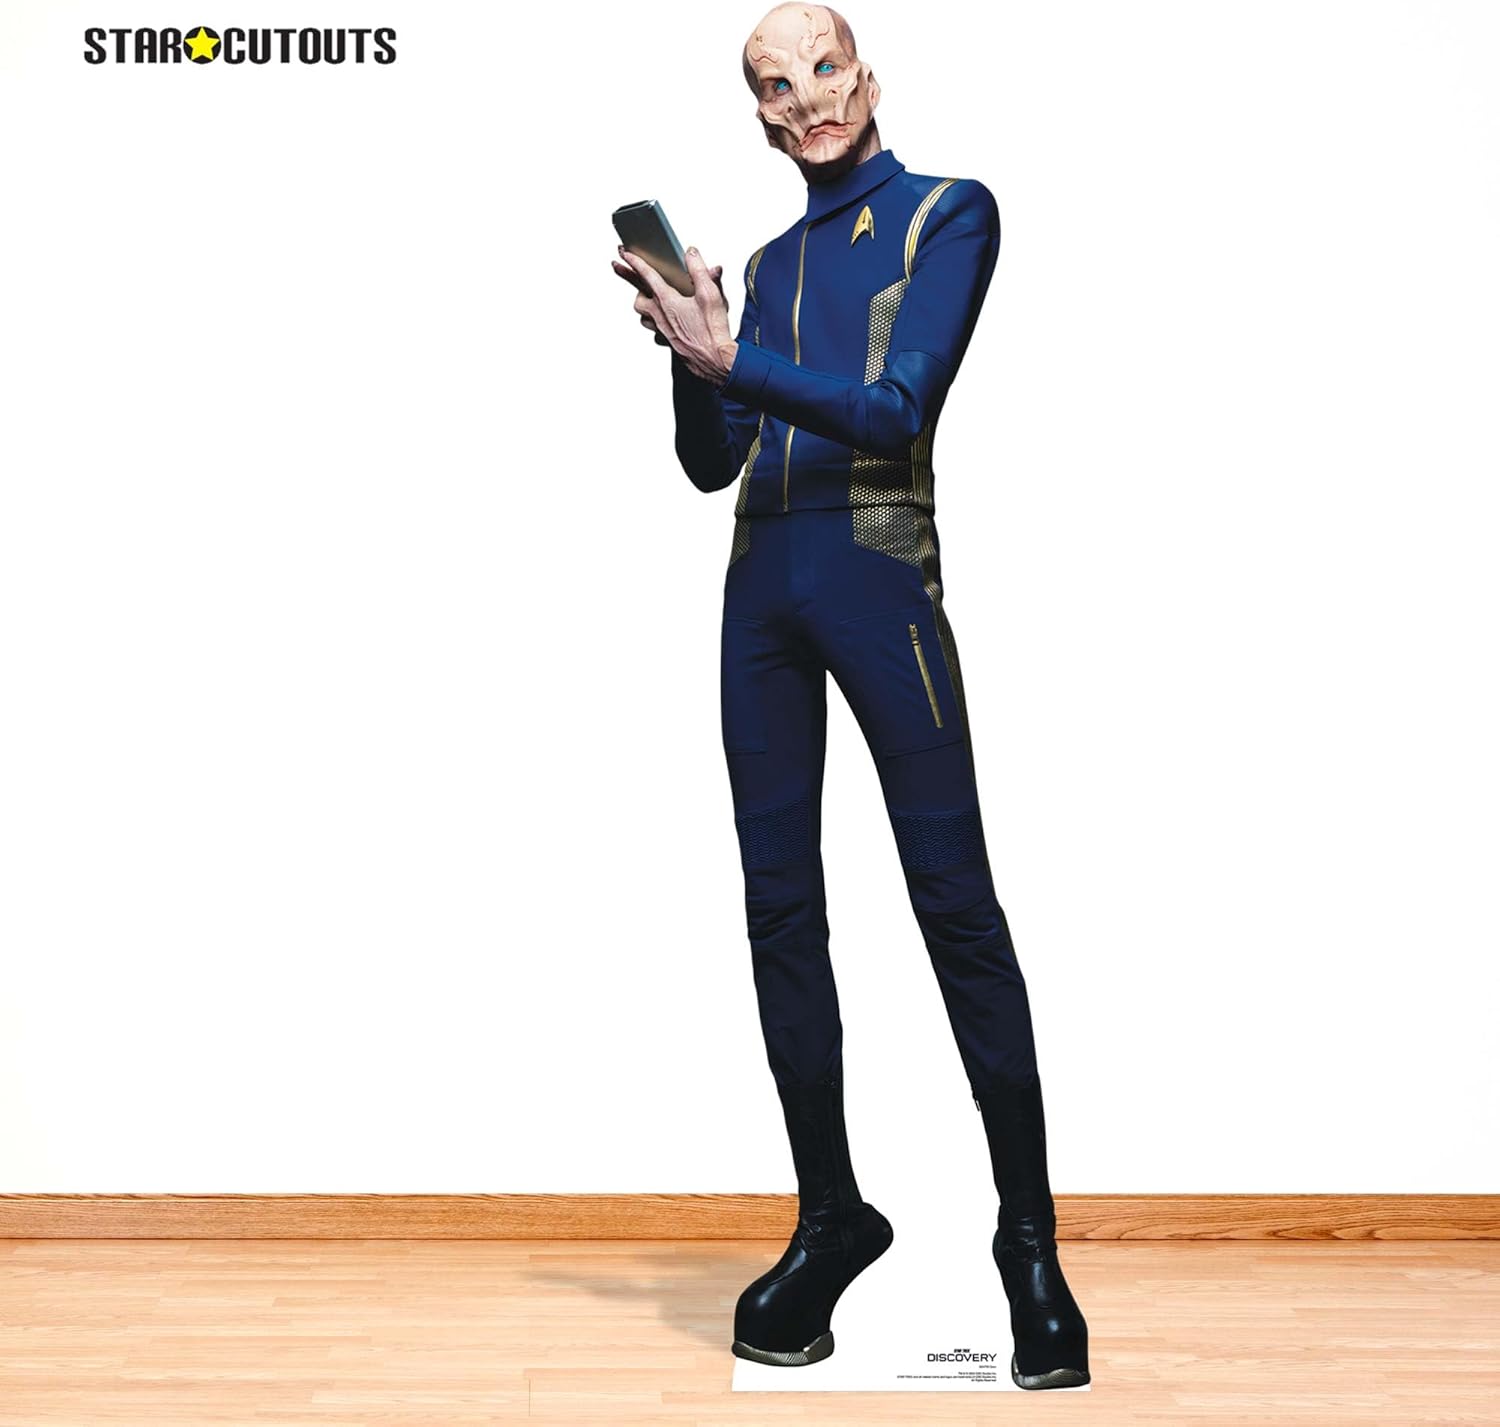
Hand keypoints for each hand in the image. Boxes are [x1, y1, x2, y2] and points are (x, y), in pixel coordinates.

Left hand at [612, 245, 737, 382]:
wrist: (716, 361)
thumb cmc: (713, 330)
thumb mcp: (710, 293)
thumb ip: (699, 270)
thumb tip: (691, 254)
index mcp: (668, 302)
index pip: (647, 276)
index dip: (635, 262)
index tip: (625, 254)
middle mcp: (661, 317)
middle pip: (638, 298)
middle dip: (631, 283)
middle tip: (621, 269)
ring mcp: (663, 331)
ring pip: (643, 316)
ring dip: (643, 305)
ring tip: (646, 296)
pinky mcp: (670, 343)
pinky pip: (655, 332)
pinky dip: (655, 324)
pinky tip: (662, 321)